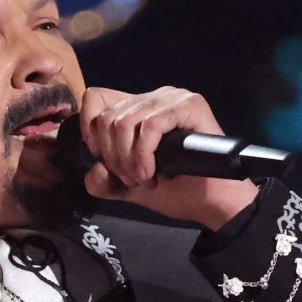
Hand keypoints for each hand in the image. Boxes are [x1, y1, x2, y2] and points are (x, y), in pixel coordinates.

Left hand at [78, 85, 260, 230]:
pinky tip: (153, 172)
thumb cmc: (178, 190)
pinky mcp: (190, 106)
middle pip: (107, 115)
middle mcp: (154, 98)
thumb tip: (93, 172)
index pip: (96, 97)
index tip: (102, 157)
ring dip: (128, 159)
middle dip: (112, 156)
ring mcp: (173, 98)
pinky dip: (144, 154)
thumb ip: (105, 182)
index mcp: (138, 109)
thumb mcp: (129, 188)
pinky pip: (150, 125)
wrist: (211, 203)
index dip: (90, 129)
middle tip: (130, 178)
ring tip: (144, 178)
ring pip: (125, 121)